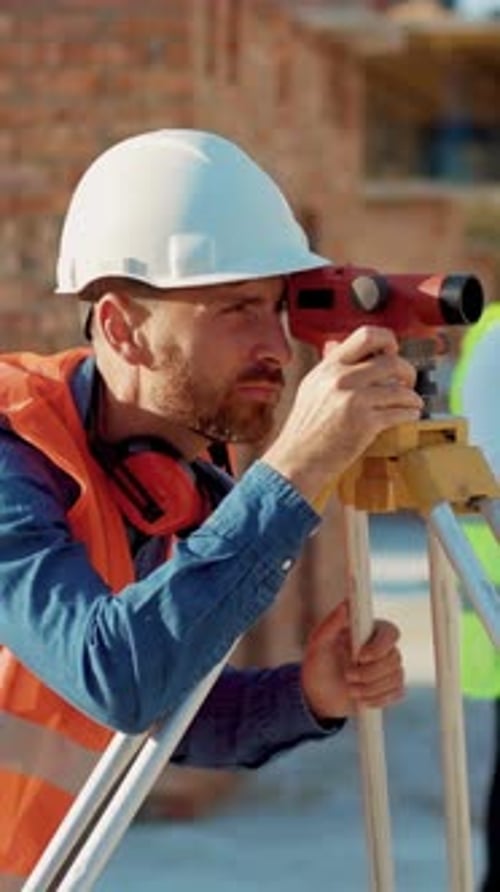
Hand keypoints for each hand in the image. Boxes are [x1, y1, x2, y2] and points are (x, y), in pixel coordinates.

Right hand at [263, 326, 422, 506]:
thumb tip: (342, 348)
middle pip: (391, 361)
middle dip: (408, 371)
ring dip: (412, 397)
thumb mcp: (311, 388)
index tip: (393, 352)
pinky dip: (410, 413)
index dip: (388, 341)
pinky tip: (409, 415)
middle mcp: (340, 379)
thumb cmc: (304, 430)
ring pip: (400, 389)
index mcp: (328, 367)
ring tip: (412, 402)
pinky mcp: (365, 423)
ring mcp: (353, 400)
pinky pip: (400, 412)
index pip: (366, 336)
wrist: (296, 460)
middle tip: (408, 380)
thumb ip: (331, 368)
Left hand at [300, 600, 404, 720]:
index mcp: (369, 631)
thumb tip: (346, 604)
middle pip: (394, 658)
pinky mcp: (391, 687)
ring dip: (370, 688)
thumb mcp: (318, 644)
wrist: (319, 695)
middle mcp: (383, 647)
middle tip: (347, 676)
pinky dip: (378, 699)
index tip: (360, 656)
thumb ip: (331, 623)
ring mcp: (389, 668)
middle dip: (369, 672)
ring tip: (350, 689)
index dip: (379, 646)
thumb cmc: (318, 664)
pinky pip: (397, 693)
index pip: (390, 632)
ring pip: (396, 677)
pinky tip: (361, 699)